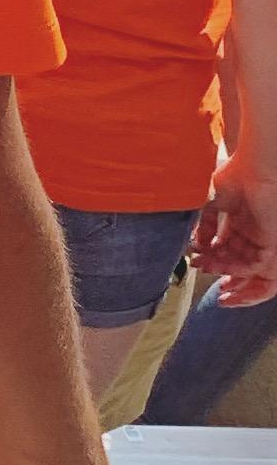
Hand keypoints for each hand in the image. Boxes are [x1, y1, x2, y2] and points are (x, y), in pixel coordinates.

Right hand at [193, 168, 276, 307]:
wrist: (253, 167)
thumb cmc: (233, 177)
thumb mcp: (211, 205)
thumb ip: (205, 227)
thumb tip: (196, 247)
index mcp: (245, 227)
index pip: (233, 254)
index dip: (217, 264)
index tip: (197, 265)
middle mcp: (257, 237)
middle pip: (249, 271)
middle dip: (235, 285)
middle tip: (219, 297)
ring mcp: (267, 241)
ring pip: (257, 274)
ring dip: (238, 284)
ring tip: (221, 293)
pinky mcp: (274, 243)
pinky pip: (260, 267)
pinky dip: (239, 272)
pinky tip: (221, 270)